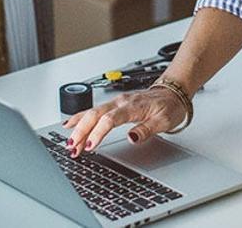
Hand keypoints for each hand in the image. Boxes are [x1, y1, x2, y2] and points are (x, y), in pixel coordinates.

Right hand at [62, 87, 187, 157]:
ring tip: (69, 143)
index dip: (98, 133)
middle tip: (72, 148)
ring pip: (91, 112)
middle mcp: (121, 102)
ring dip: (79, 127)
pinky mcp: (114, 104)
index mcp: (132, 106)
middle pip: (95, 115)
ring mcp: (116, 102)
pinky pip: (93, 110)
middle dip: (81, 131)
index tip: (90, 146)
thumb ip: (147, 129)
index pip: (110, 119)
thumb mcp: (164, 121)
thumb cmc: (169, 106)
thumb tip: (131, 138)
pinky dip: (80, 117)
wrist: (173, 93)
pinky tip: (70, 125)